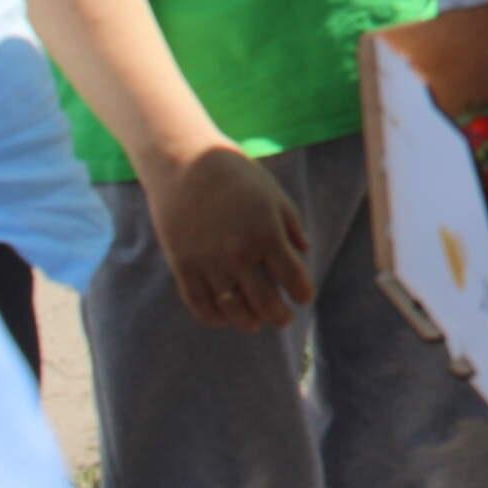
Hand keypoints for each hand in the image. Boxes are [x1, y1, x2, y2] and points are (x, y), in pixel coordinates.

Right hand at [138, 139, 312, 332]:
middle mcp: (239, 254)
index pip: (293, 279)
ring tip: (256, 322)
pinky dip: (215, 318)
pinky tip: (225, 318)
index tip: (304, 297)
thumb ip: (291, 226)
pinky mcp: (183, 267)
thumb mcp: (274, 195)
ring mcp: (209, 263)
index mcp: (267, 234)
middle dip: (279, 316)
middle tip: (283, 318)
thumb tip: (303, 252)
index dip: (303, 293)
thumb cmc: (236, 176)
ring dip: (248, 321)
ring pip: (233, 310)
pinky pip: (200, 305)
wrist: (185, 165)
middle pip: (265, 303)